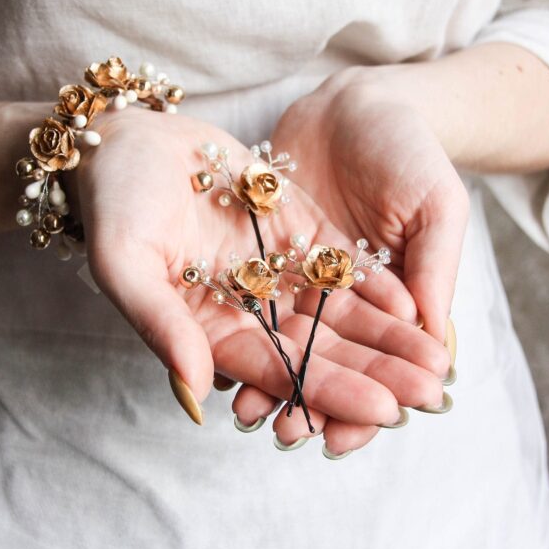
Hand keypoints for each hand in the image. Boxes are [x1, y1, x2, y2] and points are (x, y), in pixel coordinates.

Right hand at [74, 107, 446, 435]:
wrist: (127, 139)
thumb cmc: (113, 201)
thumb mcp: (125, 262)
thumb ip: (160, 325)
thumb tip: (196, 394)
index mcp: (206, 329)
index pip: (276, 369)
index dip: (329, 390)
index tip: (381, 409)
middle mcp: (245, 308)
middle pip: (318, 348)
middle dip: (375, 371)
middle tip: (430, 392)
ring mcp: (271, 268)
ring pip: (337, 311)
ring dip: (386, 335)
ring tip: (436, 356)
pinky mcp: (291, 229)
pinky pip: (338, 262)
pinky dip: (374, 282)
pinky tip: (415, 300)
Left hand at [232, 66, 465, 452]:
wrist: (357, 100)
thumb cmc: (412, 150)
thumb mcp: (437, 205)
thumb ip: (435, 271)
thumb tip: (437, 347)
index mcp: (401, 299)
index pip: (385, 366)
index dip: (367, 402)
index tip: (344, 438)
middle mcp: (351, 300)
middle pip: (332, 363)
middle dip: (311, 403)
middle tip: (286, 436)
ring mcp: (308, 280)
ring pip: (290, 341)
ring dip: (272, 379)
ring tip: (250, 413)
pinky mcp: (272, 255)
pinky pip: (257, 301)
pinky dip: (245, 331)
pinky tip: (222, 361)